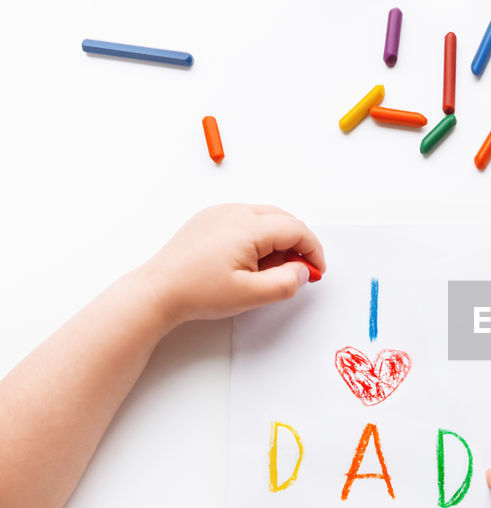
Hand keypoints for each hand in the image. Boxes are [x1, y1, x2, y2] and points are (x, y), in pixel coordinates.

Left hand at [136, 204, 325, 325]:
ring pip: (266, 217)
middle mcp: (234, 212)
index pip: (296, 230)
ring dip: (279, 239)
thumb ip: (286, 283)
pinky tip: (251, 260)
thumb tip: (302, 271)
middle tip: (298, 271)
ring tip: (271, 269)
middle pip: (284, 219)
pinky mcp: (209, 219)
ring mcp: (219, 212)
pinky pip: (246, 219)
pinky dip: (259, 235)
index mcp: (247, 227)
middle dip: (298, 244)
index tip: (316, 271)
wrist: (157, 291)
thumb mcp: (251, 295)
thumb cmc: (196, 291)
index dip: (313, 251)